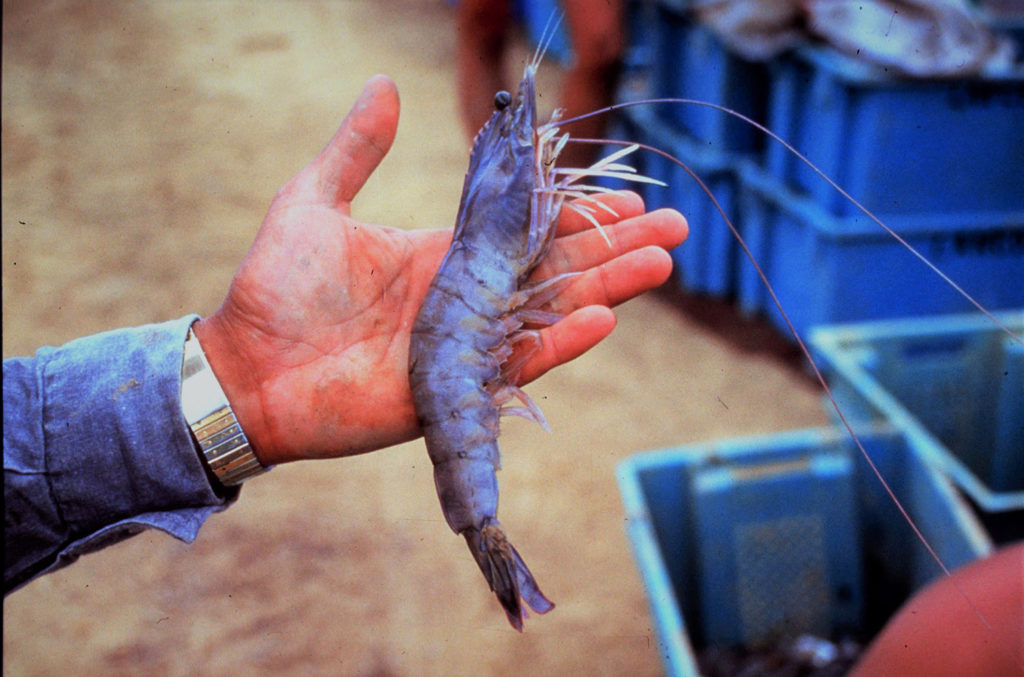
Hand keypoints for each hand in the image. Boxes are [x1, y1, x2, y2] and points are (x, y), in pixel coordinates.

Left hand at [195, 75, 686, 465]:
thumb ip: (356, 149)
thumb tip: (383, 84)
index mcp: (443, 254)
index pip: (525, 228)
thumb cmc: (274, 289)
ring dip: (608, 288)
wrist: (246, 370)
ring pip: (551, 311)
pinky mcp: (457, 388)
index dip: (575, 211)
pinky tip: (605, 317)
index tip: (624, 193)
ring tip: (660, 264)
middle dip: (615, 246)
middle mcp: (466, 297)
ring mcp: (467, 343)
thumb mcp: (313, 203)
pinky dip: (561, 341)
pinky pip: (518, 362)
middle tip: (674, 228)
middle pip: (556, 267)